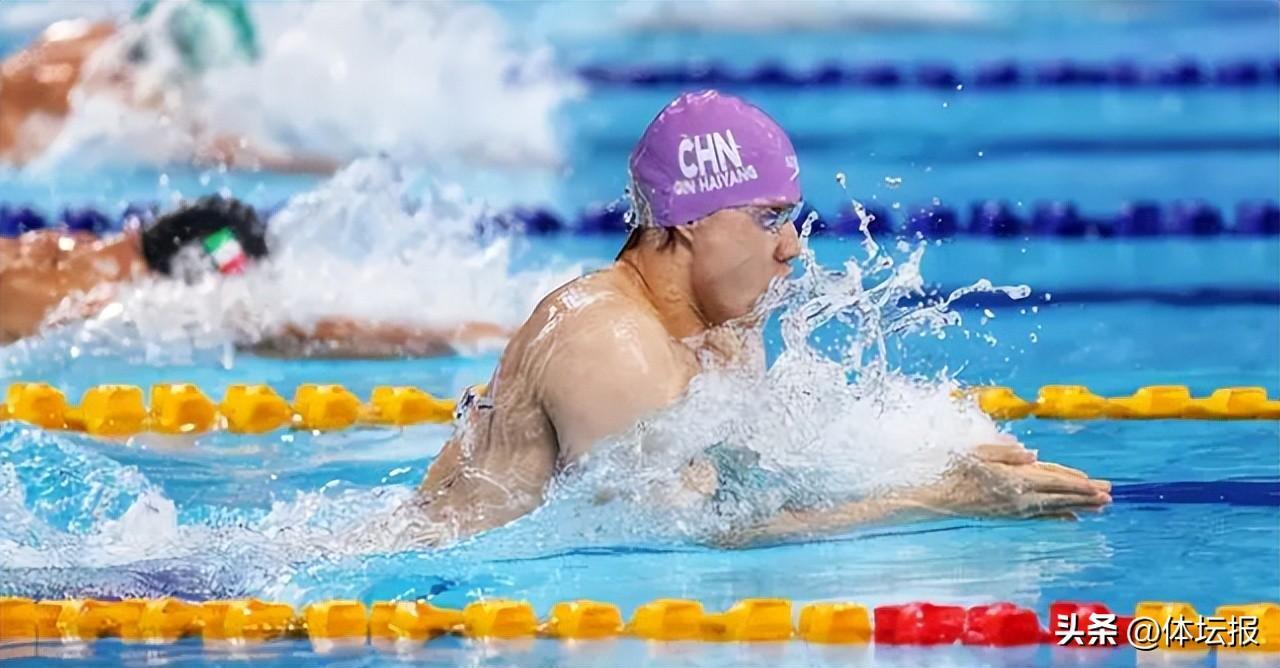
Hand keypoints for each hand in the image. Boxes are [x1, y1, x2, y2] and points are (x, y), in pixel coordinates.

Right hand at [918, 441, 1111, 518]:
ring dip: (1078, 506)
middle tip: (1110, 497)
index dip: (1077, 483)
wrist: (936, 498)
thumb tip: (1034, 454)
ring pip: (1053, 507)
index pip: (1053, 481)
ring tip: (1100, 507)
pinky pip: (1040, 516)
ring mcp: (1015, 509)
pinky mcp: (1009, 514)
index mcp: (1013, 479)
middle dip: (1085, 496)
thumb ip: (1007, 452)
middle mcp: (1019, 497)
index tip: (1098, 485)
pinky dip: (1058, 516)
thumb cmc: (954, 469)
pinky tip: (1071, 518)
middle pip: (1059, 496)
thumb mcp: (978, 452)